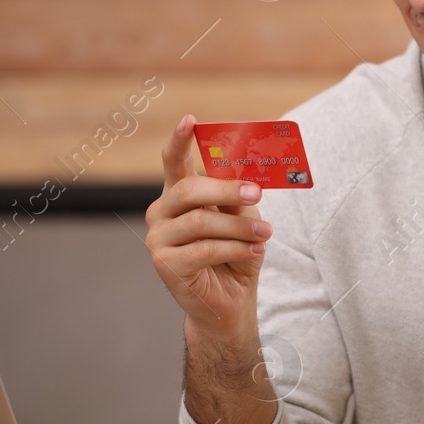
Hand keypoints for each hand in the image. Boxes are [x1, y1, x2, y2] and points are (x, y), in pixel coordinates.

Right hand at [145, 113, 271, 344]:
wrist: (230, 304)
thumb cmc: (236, 256)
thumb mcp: (242, 220)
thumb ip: (236, 199)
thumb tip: (245, 178)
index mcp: (178, 196)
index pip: (173, 162)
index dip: (179, 140)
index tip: (190, 119)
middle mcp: (161, 213)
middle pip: (189, 188)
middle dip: (226, 189)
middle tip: (257, 194)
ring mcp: (158, 239)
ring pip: (201, 221)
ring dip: (240, 227)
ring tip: (266, 235)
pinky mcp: (165, 265)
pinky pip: (205, 249)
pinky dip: (236, 249)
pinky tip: (255, 252)